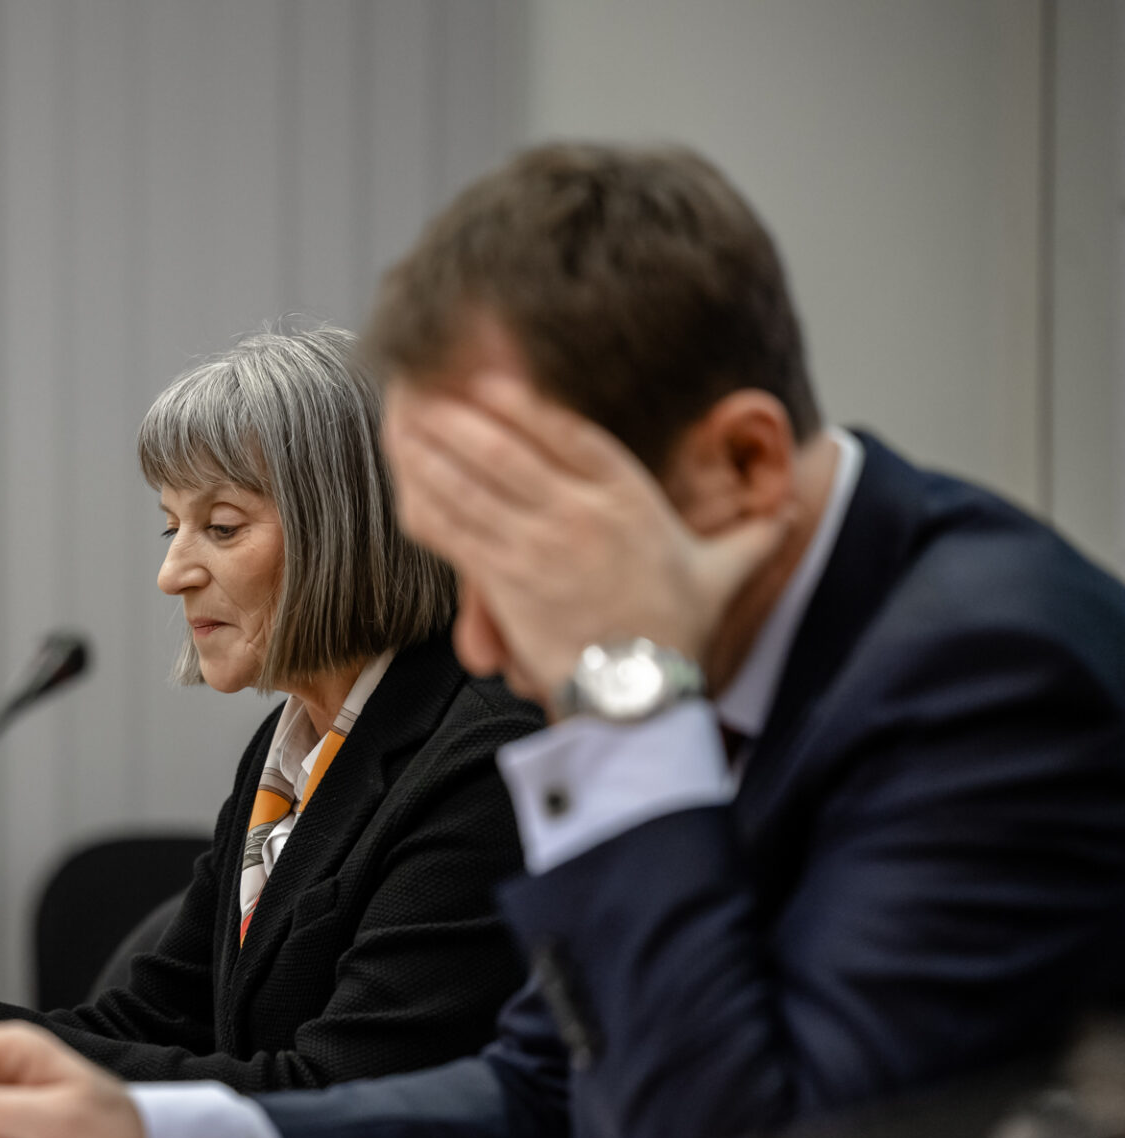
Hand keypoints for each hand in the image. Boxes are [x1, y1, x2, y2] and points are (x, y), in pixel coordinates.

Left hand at [384, 375, 792, 710]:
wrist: (640, 701)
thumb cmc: (676, 636)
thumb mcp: (724, 572)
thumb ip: (757, 529)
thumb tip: (800, 496)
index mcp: (628, 501)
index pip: (570, 433)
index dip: (527, 399)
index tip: (492, 371)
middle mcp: (578, 516)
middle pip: (507, 447)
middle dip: (462, 411)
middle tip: (425, 378)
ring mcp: (536, 549)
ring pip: (471, 482)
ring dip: (433, 444)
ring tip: (402, 409)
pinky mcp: (503, 585)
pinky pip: (453, 530)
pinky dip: (425, 496)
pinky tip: (405, 472)